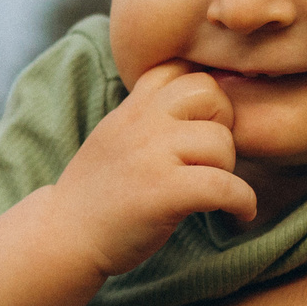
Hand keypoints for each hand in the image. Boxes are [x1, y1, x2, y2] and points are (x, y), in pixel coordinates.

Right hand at [47, 60, 256, 278]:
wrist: (63, 236)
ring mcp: (152, 156)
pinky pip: (225, 186)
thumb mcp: (114, 136)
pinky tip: (240, 214)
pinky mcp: (164, 192)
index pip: (179, 69)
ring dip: (228, 169)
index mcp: (132, 108)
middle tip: (211, 159)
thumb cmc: (96, 193)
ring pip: (221, 142)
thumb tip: (202, 97)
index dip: (203, 94)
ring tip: (213, 191)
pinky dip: (243, 201)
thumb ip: (148, 115)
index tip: (204, 126)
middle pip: (211, 95)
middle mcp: (141, 123)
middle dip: (223, 124)